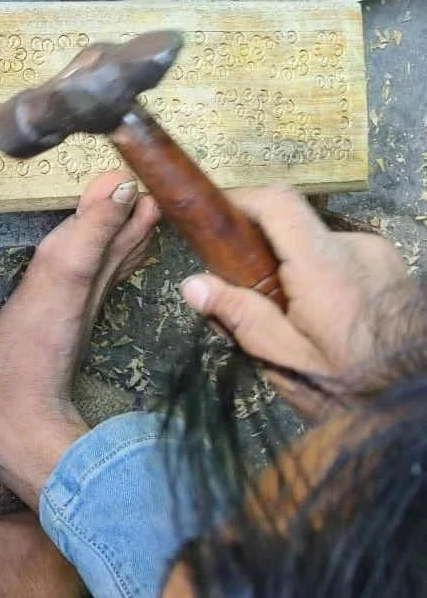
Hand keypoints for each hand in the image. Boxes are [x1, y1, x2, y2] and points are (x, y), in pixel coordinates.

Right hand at [179, 186, 414, 412]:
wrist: (419, 398)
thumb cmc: (357, 385)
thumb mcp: (288, 361)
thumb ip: (241, 318)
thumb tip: (192, 285)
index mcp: (325, 266)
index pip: (277, 203)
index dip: (240, 199)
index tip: (212, 218)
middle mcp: (354, 248)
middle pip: (291, 229)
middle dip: (261, 255)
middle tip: (247, 297)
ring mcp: (377, 254)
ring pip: (315, 247)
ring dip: (293, 270)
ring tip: (290, 318)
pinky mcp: (390, 266)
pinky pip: (340, 258)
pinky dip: (319, 278)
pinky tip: (321, 317)